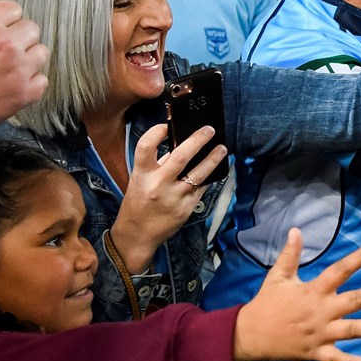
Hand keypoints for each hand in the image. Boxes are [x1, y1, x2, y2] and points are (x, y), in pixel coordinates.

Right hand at [109, 124, 226, 271]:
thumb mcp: (140, 181)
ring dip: (213, 159)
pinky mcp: (186, 208)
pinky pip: (202, 188)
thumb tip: (180, 143)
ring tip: (222, 149)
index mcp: (141, 174)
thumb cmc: (138, 204)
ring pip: (199, 173)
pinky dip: (210, 177)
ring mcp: (174, 197)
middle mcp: (157, 184)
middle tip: (209, 130)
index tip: (168, 125)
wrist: (137, 235)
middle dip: (198, 140)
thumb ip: (157, 164)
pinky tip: (217, 169)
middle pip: (181, 156)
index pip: (146, 146)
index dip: (157, 132)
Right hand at [232, 229, 360, 360]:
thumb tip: (296, 230)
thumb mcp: (277, 277)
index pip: (340, 270)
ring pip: (352, 330)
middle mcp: (320, 311)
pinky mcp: (315, 352)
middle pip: (355, 300)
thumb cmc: (266, 304)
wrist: (249, 335)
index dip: (359, 258)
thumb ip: (290, 255)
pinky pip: (335, 359)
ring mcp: (320, 333)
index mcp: (313, 291)